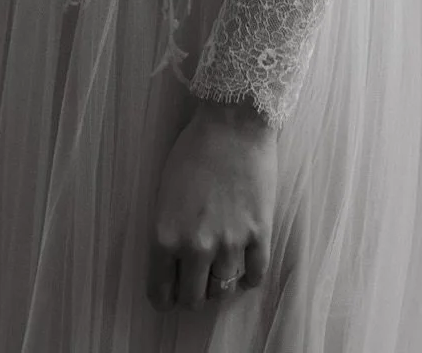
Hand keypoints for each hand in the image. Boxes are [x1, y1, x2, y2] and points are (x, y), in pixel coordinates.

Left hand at [147, 99, 277, 312]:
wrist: (233, 122)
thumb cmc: (193, 149)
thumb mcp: (164, 193)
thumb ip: (167, 232)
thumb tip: (173, 261)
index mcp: (166, 236)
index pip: (161, 293)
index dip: (165, 297)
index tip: (171, 292)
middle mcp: (196, 247)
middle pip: (194, 299)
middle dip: (193, 294)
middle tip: (197, 279)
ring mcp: (231, 243)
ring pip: (224, 290)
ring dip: (220, 284)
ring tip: (220, 269)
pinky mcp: (260, 233)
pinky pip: (255, 275)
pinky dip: (249, 277)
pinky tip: (245, 264)